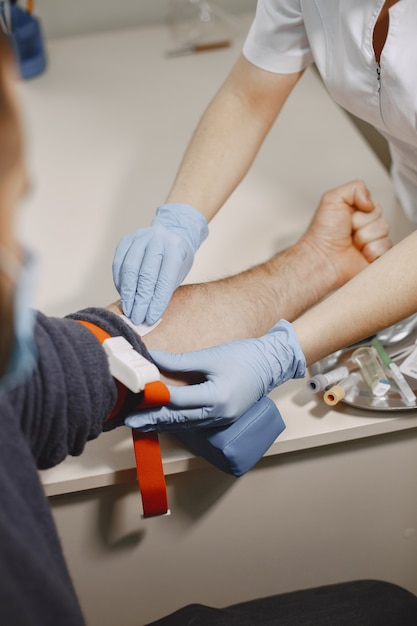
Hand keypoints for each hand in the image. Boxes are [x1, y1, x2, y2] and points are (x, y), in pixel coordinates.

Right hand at [112, 203, 207, 324]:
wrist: (171, 233)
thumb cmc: (176, 259)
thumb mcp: (179, 272)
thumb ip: (165, 290)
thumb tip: (148, 314)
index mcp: (175, 249)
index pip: (164, 280)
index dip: (156, 301)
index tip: (150, 318)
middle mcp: (157, 240)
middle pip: (145, 275)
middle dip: (140, 300)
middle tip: (137, 317)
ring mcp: (140, 238)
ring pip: (129, 269)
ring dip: (128, 293)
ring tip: (129, 309)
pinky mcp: (126, 240)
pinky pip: (118, 264)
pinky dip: (120, 282)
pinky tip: (124, 294)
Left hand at [125, 320, 304, 431]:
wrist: (271, 364)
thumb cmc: (244, 357)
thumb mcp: (211, 356)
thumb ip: (180, 362)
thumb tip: (153, 359)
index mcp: (217, 398)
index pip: (178, 401)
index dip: (155, 397)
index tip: (136, 393)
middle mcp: (218, 414)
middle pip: (178, 419)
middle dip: (152, 420)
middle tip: (128, 421)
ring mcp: (221, 419)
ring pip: (185, 424)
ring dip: (161, 423)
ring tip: (139, 424)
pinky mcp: (221, 418)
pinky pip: (194, 423)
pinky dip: (176, 421)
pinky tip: (162, 420)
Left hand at [301, 179, 390, 287]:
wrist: (321, 258)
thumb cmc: (322, 233)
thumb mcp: (332, 198)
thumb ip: (355, 188)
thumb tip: (371, 201)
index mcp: (356, 214)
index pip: (374, 206)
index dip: (362, 210)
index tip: (347, 217)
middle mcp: (364, 228)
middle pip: (380, 218)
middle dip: (362, 224)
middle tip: (348, 231)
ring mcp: (371, 244)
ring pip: (383, 232)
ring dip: (365, 237)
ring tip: (352, 244)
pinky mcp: (376, 258)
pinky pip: (386, 248)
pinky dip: (371, 251)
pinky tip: (360, 254)